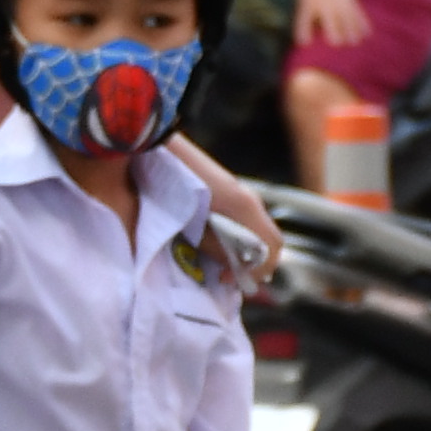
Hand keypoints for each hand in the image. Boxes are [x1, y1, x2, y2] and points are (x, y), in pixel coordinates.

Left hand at [166, 142, 281, 272]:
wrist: (160, 149)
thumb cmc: (175, 189)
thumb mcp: (195, 227)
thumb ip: (218, 248)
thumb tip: (232, 267)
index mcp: (245, 208)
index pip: (271, 247)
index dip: (257, 271)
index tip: (229, 280)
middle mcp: (250, 199)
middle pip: (271, 238)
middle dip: (258, 263)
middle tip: (231, 277)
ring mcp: (241, 191)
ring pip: (259, 228)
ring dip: (249, 250)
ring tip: (223, 263)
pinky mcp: (229, 189)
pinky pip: (246, 218)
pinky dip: (241, 236)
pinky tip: (218, 242)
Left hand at [298, 0, 367, 47]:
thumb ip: (305, 15)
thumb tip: (310, 39)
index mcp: (308, 1)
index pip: (304, 18)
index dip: (303, 31)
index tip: (305, 42)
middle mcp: (324, 2)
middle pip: (331, 22)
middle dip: (333, 34)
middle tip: (336, 43)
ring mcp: (339, 1)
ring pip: (347, 19)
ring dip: (351, 32)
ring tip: (354, 43)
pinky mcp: (350, 0)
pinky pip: (357, 13)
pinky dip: (362, 23)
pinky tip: (366, 34)